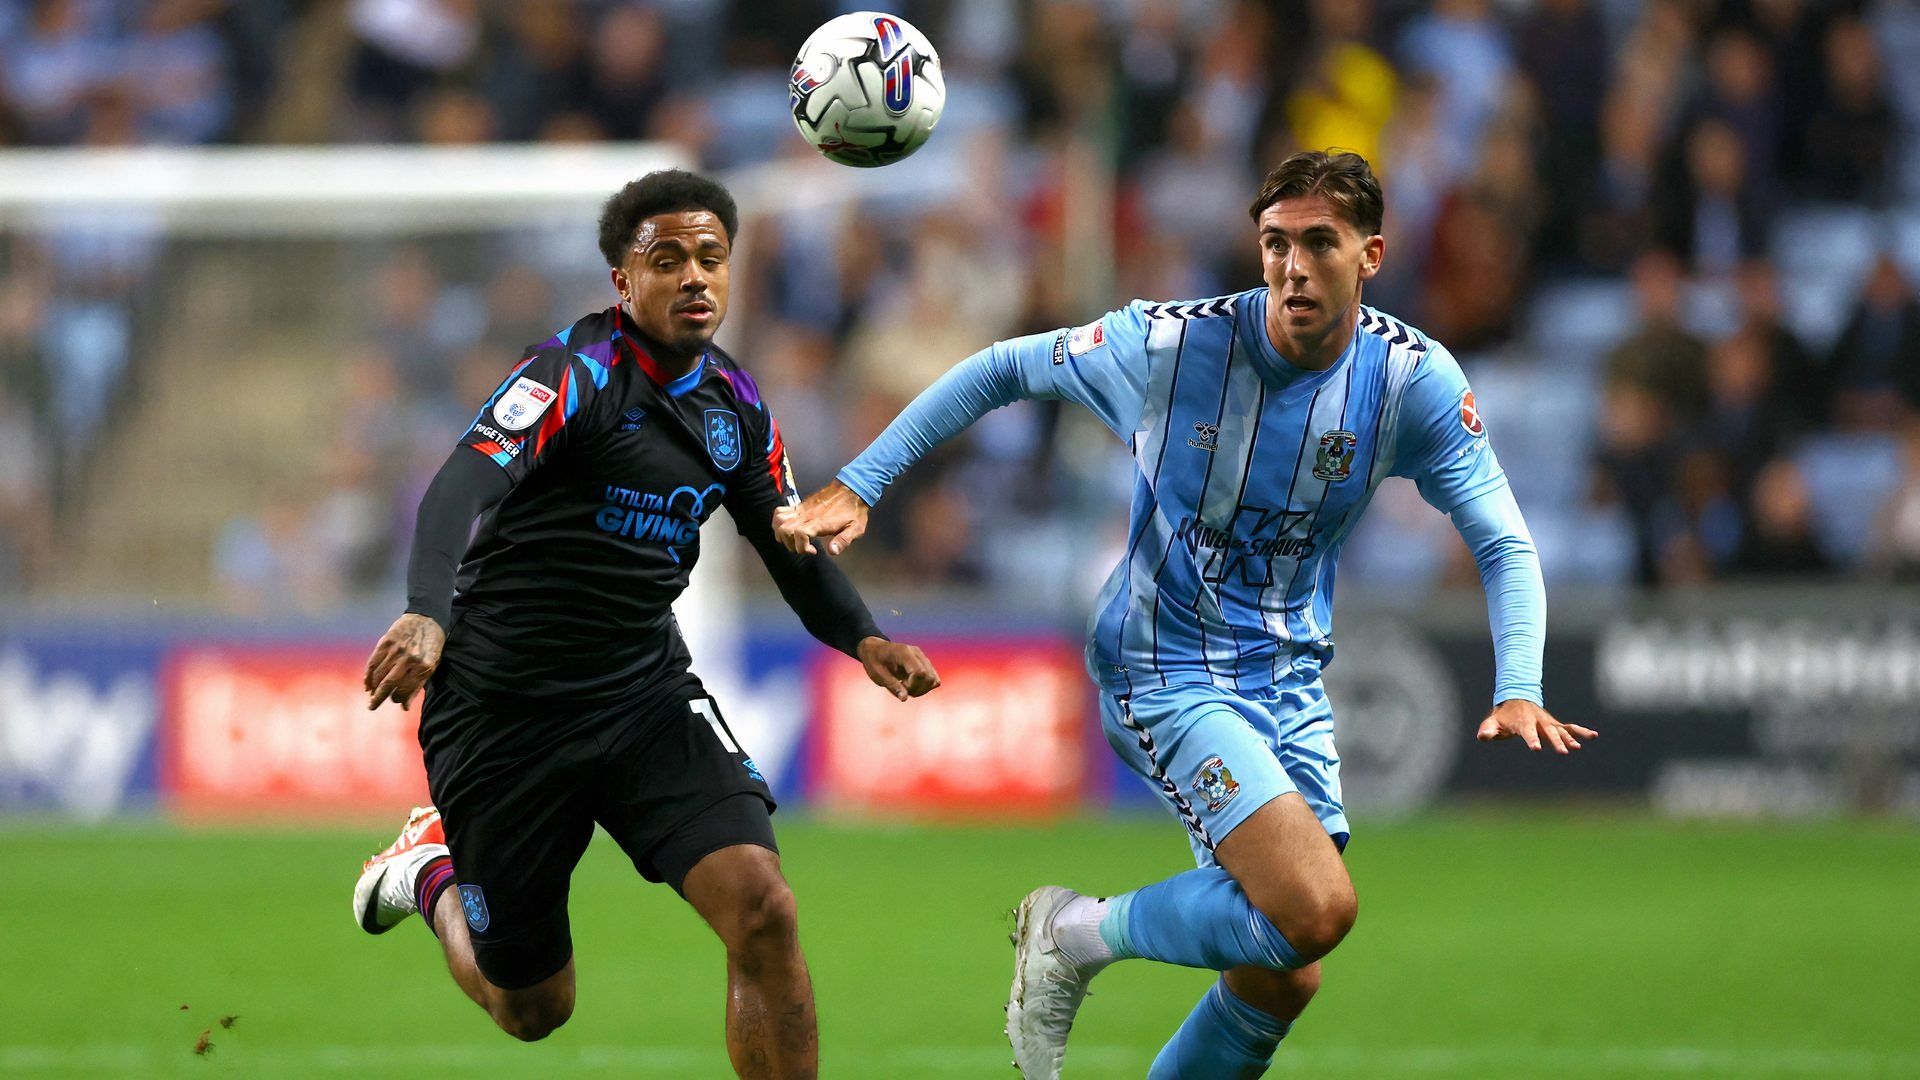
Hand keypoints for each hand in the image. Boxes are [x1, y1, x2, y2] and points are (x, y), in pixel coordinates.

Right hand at [364, 612, 445, 710]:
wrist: (428, 618)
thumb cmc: (432, 645)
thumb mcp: (432, 665)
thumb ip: (417, 686)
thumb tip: (404, 707)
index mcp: (424, 666)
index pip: (405, 690)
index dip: (398, 698)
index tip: (395, 700)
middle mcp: (409, 659)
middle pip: (388, 684)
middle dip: (379, 698)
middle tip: (371, 707)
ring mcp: (396, 650)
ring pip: (379, 674)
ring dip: (373, 687)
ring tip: (371, 694)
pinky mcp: (385, 642)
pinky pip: (373, 662)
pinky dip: (368, 675)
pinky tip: (367, 683)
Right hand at [773, 480, 869, 555]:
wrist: (852, 488)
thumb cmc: (854, 510)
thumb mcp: (856, 528)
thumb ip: (843, 540)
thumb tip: (832, 551)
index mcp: (820, 522)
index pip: (800, 534)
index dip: (802, 547)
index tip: (813, 551)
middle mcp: (807, 515)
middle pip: (785, 529)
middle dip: (790, 544)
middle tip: (803, 547)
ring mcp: (802, 509)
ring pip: (779, 520)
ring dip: (781, 533)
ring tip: (793, 539)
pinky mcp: (800, 505)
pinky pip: (780, 511)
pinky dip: (778, 521)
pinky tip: (788, 528)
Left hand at [856, 636, 939, 700]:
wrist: (875, 649)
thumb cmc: (874, 661)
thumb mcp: (878, 675)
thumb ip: (892, 686)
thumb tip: (904, 698)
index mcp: (904, 653)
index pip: (920, 672)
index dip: (913, 685)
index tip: (900, 686)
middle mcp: (917, 653)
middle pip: (930, 677)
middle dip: (918, 690)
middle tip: (903, 689)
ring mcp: (922, 657)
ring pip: (934, 679)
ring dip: (922, 689)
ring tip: (906, 687)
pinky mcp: (924, 663)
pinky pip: (933, 678)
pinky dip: (924, 686)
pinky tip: (912, 685)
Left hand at [1476, 700, 1596, 754]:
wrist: (1516, 700)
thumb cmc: (1503, 716)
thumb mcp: (1492, 722)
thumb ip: (1488, 729)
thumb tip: (1482, 737)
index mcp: (1522, 722)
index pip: (1527, 731)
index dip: (1531, 739)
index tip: (1536, 748)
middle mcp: (1538, 721)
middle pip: (1548, 732)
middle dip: (1555, 741)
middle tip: (1563, 752)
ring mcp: (1548, 723)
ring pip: (1561, 730)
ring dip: (1570, 738)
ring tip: (1577, 748)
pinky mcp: (1555, 725)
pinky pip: (1570, 728)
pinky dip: (1581, 731)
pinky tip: (1594, 736)